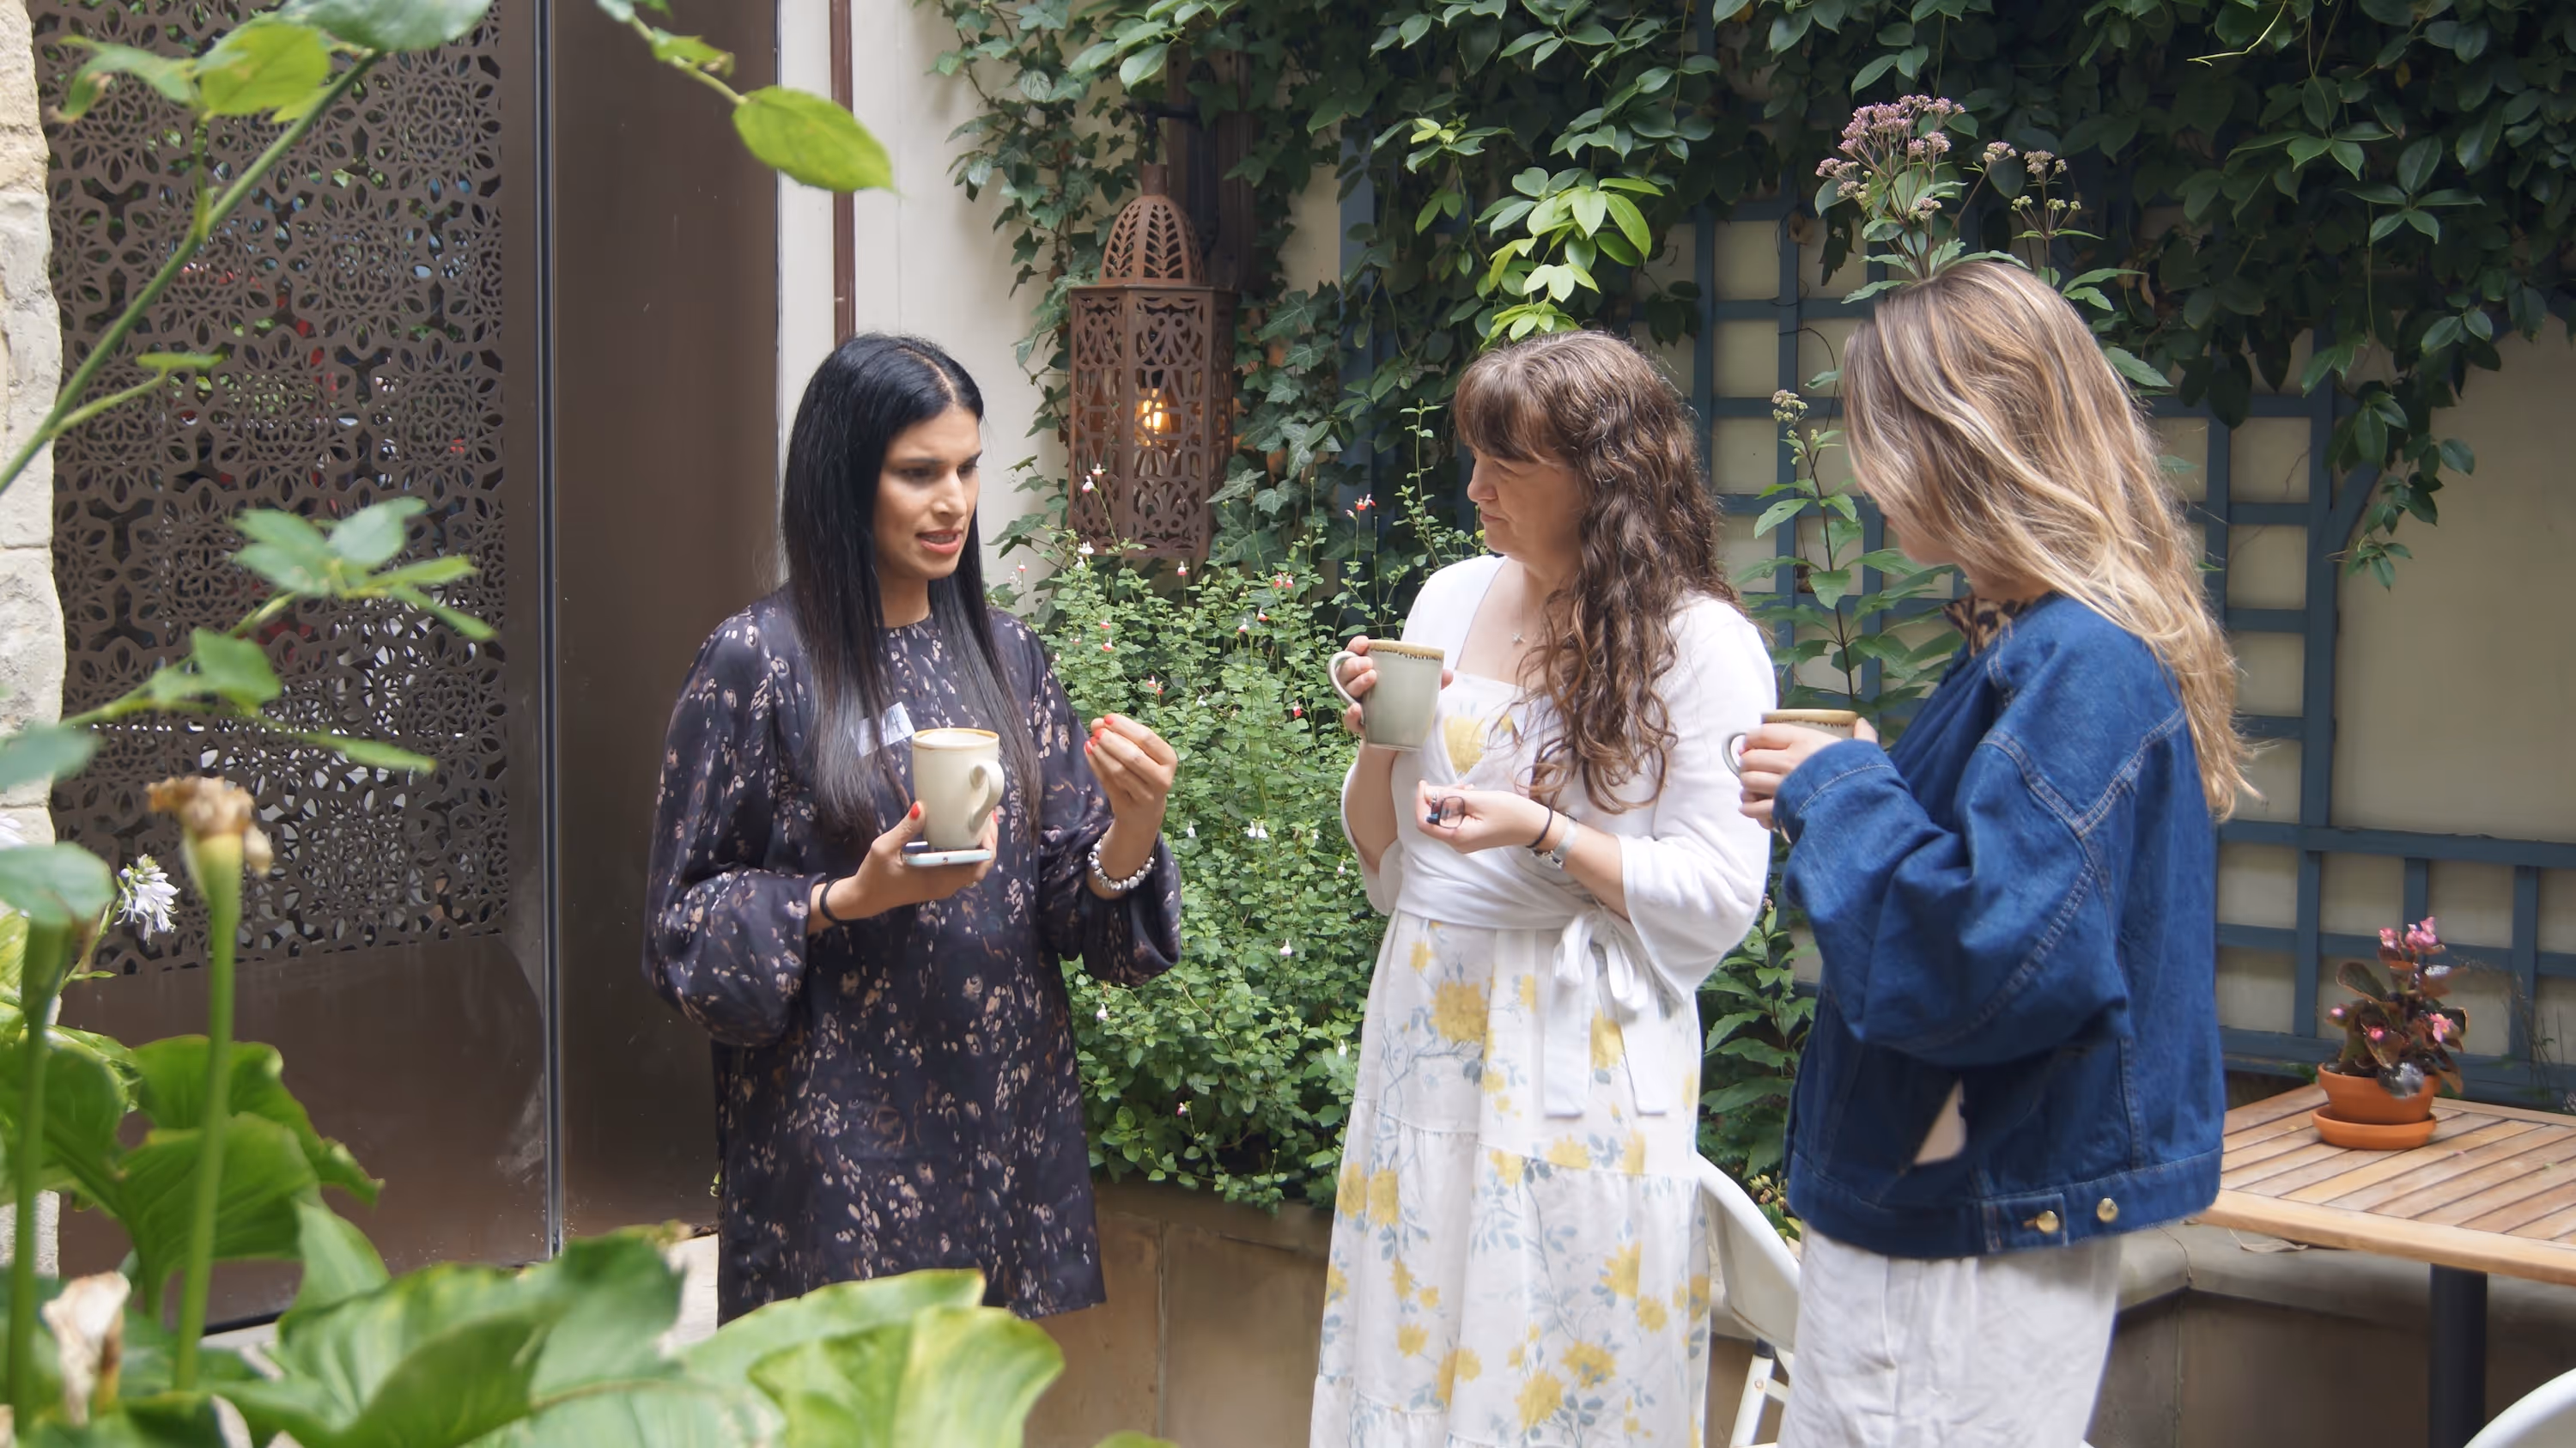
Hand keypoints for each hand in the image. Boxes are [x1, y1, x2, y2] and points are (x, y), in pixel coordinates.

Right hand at [809, 802, 997, 930]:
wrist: (864, 898)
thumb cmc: (873, 876)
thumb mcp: (884, 849)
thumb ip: (905, 829)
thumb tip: (922, 807)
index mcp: (938, 881)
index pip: (977, 868)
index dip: (988, 846)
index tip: (987, 823)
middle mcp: (945, 886)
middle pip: (980, 866)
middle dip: (988, 842)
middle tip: (985, 816)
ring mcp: (942, 885)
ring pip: (972, 867)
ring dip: (979, 846)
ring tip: (977, 820)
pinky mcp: (937, 882)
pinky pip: (960, 867)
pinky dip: (967, 850)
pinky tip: (961, 832)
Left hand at [1085, 713, 1177, 834]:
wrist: (1144, 813)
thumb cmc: (1144, 775)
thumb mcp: (1143, 754)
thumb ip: (1124, 737)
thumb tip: (1098, 722)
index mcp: (1169, 760)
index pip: (1148, 739)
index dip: (1125, 727)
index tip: (1108, 718)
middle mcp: (1162, 778)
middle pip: (1134, 757)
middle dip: (1112, 741)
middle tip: (1097, 731)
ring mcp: (1146, 795)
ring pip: (1120, 771)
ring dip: (1102, 754)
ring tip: (1091, 742)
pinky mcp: (1128, 806)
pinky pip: (1108, 783)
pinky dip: (1096, 766)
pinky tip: (1089, 753)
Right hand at [1336, 635, 1455, 740]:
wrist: (1395, 742)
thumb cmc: (1402, 709)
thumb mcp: (1416, 694)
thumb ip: (1430, 683)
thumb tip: (1448, 674)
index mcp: (1367, 674)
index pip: (1354, 655)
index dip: (1355, 647)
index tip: (1364, 642)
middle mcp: (1357, 688)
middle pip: (1346, 672)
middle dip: (1355, 664)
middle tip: (1370, 664)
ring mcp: (1356, 706)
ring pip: (1346, 691)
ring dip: (1356, 682)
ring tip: (1371, 677)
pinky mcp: (1359, 726)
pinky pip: (1348, 720)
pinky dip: (1350, 714)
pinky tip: (1358, 709)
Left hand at [1413, 781, 1550, 854]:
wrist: (1534, 826)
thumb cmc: (1510, 813)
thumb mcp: (1478, 800)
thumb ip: (1450, 798)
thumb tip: (1428, 794)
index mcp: (1457, 837)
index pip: (1424, 822)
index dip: (1421, 802)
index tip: (1425, 783)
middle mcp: (1457, 844)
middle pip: (1434, 819)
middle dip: (1440, 797)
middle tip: (1459, 783)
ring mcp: (1464, 841)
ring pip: (1445, 817)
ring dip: (1451, 799)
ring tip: (1468, 787)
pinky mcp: (1471, 836)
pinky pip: (1456, 820)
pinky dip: (1459, 805)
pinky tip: (1471, 795)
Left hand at [1737, 718, 1878, 829]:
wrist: (1862, 807)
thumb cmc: (1862, 776)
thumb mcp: (1865, 751)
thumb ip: (1861, 737)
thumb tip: (1862, 724)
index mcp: (1805, 742)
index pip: (1765, 733)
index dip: (1751, 738)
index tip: (1749, 743)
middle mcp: (1789, 761)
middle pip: (1751, 758)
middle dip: (1747, 763)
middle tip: (1752, 768)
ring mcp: (1783, 787)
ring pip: (1749, 781)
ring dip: (1747, 786)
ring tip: (1752, 789)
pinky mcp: (1782, 809)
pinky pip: (1754, 808)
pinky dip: (1750, 808)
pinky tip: (1753, 807)